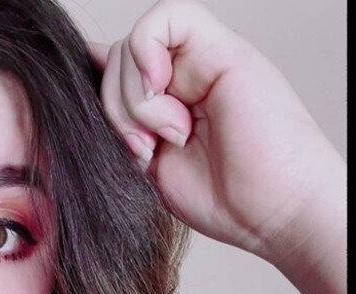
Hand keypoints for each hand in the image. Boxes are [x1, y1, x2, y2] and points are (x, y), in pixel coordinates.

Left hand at [91, 0, 345, 293]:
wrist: (274, 213)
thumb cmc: (224, 200)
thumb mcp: (148, 166)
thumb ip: (118, 127)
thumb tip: (81, 87)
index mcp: (167, 101)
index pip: (114, 71)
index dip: (98, 96)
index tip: (115, 142)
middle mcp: (185, 75)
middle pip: (116, 61)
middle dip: (115, 109)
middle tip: (144, 151)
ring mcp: (203, 60)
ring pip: (133, 45)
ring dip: (134, 99)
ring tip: (167, 138)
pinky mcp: (222, 50)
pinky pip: (164, 18)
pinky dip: (147, 58)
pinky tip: (164, 99)